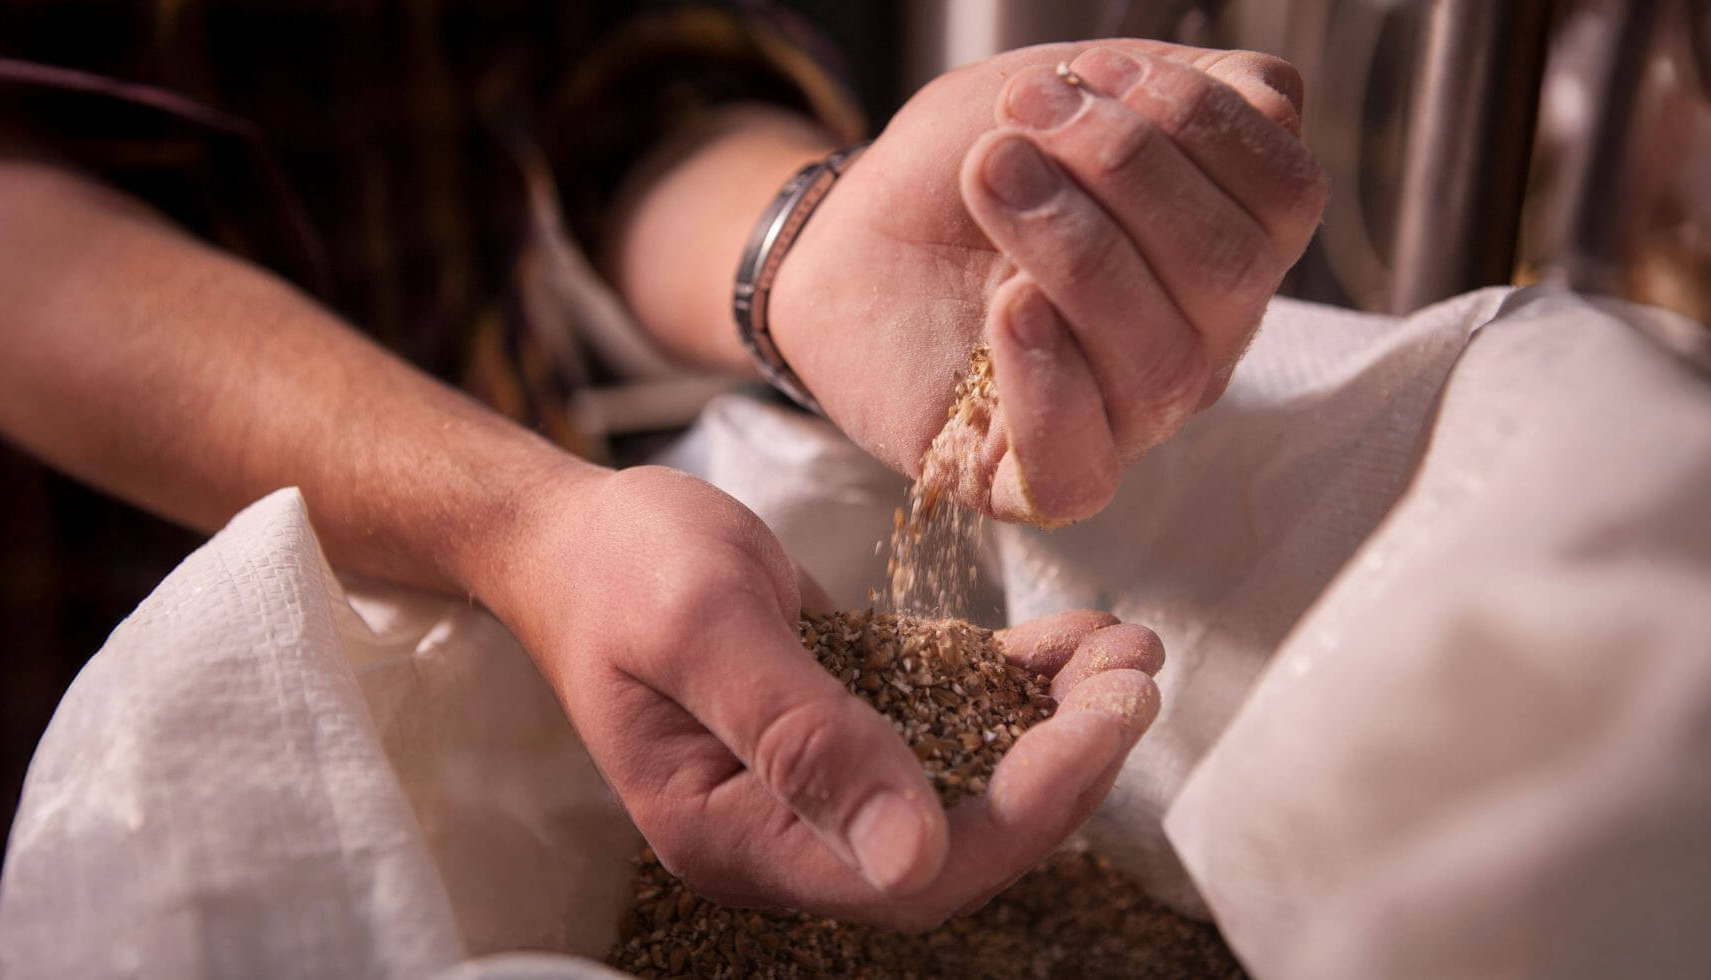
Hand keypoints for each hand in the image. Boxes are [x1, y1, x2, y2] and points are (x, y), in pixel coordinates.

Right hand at [494, 465, 1163, 929]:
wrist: (575, 533)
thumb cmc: (620, 566)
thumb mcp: (706, 625)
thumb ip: (802, 736)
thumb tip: (910, 854)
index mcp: (735, 838)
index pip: (911, 874)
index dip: (1025, 811)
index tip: (1104, 717)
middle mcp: (785, 836)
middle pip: (960, 847)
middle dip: (1065, 769)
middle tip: (1136, 674)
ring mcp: (818, 791)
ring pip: (970, 794)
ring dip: (1059, 730)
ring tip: (1127, 648)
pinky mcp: (848, 736)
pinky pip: (952, 737)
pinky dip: (1018, 694)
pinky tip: (1070, 641)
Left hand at [770, 42, 1325, 525]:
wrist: (851, 233)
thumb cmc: (971, 168)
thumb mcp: (1069, 90)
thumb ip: (1173, 89)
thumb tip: (1253, 106)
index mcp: (1229, 241)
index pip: (1285, 193)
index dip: (1201, 119)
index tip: (1089, 72)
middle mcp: (1201, 339)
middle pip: (1230, 272)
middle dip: (1125, 168)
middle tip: (1021, 118)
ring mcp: (1129, 418)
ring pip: (1160, 362)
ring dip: (1071, 248)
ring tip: (990, 175)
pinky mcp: (1038, 479)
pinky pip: (1082, 469)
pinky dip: (1048, 381)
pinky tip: (1005, 308)